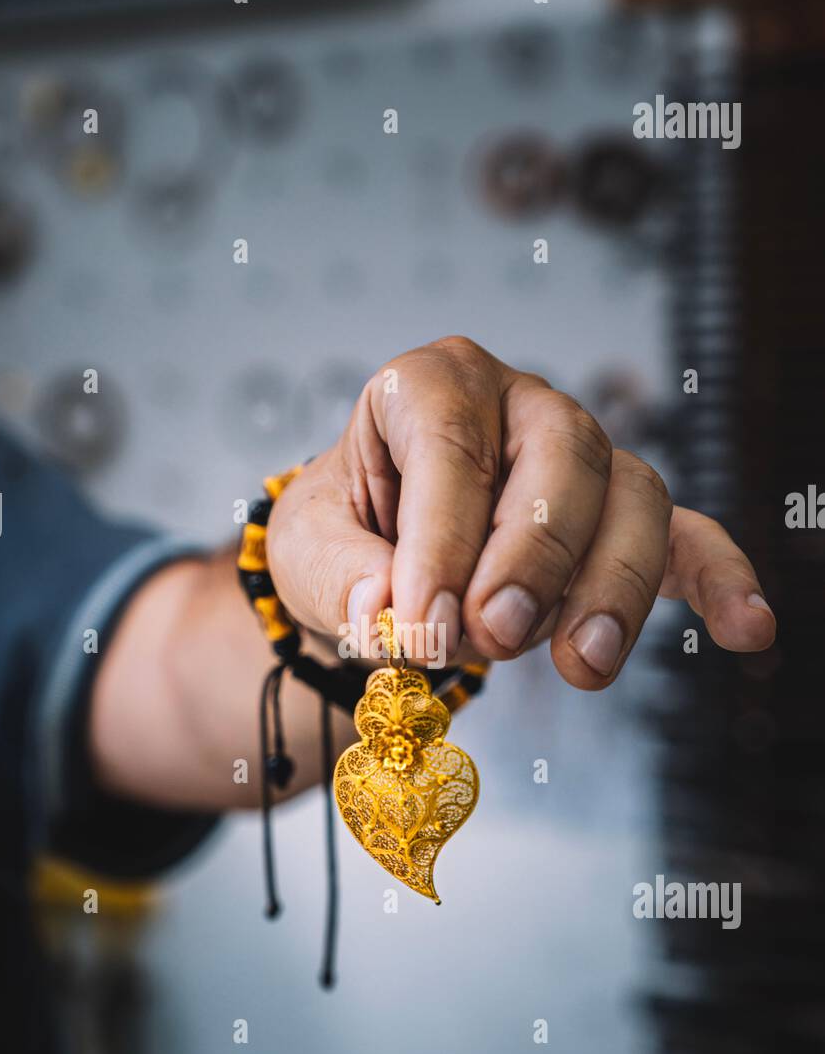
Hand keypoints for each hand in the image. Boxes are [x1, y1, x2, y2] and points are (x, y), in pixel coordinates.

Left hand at [268, 335, 774, 687]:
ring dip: (611, 587)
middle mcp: (520, 408)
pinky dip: (719, 581)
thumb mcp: (306, 549)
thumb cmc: (347, 537)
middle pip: (564, 459)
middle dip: (534, 554)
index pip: (449, 449)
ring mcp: (585, 460)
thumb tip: (384, 610)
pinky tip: (747, 629)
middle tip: (494, 634)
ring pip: (633, 500)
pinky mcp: (621, 521)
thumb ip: (337, 575)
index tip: (422, 626)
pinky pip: (685, 539)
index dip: (438, 540)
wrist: (375, 557)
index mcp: (433, 387)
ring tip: (580, 666)